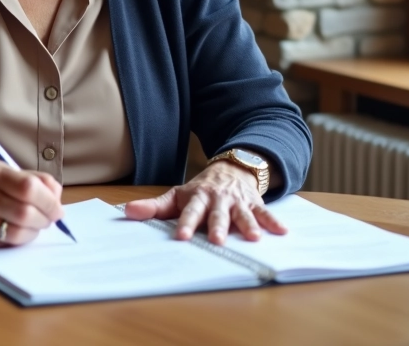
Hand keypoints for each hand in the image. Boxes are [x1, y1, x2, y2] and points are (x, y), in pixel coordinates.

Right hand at [0, 159, 64, 247]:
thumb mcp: (2, 170)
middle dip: (45, 218)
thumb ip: (32, 179)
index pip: (28, 188)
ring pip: (17, 233)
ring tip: (36, 225)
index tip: (58, 207)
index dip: (49, 201)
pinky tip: (19, 231)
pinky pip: (5, 244)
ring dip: (35, 232)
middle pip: (25, 213)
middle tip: (50, 218)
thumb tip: (57, 197)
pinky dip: (19, 240)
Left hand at [123, 161, 286, 244]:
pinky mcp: (254, 203)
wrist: (232, 168)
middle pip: (217, 214)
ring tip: (253, 238)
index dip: (185, 223)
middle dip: (217, 226)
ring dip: (248, 225)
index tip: (181, 237)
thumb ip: (154, 207)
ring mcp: (237, 201)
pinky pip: (265, 212)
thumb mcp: (177, 195)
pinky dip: (273, 221)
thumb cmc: (201, 189)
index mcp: (197, 197)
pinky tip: (282, 232)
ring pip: (242, 214)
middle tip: (216, 239)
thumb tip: (126, 212)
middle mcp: (218, 199)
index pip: (189, 211)